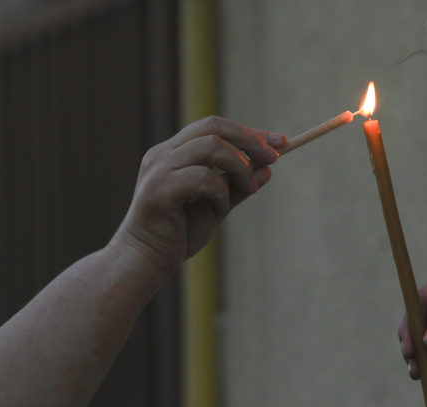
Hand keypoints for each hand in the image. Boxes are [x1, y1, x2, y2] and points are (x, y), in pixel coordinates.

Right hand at [112, 115, 284, 276]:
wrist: (147, 260)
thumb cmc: (179, 233)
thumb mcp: (217, 206)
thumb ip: (239, 187)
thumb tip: (268, 170)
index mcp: (174, 152)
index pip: (214, 127)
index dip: (249, 131)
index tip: (280, 141)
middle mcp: (164, 154)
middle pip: (213, 126)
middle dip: (250, 139)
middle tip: (273, 159)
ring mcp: (159, 170)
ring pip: (210, 147)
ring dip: (240, 166)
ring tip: (250, 189)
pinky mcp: (159, 190)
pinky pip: (202, 178)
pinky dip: (221, 190)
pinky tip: (221, 207)